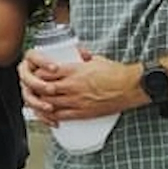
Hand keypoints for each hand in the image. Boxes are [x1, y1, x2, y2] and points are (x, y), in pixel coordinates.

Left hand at [21, 48, 144, 120]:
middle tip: (35, 90)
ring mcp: (77, 100)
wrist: (132, 87)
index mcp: (74, 71)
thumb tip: (77, 51)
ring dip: (42, 103)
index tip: (37, 74)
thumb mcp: (97, 59)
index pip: (46, 73)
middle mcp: (73, 86)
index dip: (37, 75)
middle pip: (44, 90)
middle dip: (36, 90)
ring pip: (50, 104)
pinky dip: (53, 116)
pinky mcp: (84, 113)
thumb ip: (83, 56)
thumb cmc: (117, 73)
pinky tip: (50, 116)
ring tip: (40, 102)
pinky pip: (62, 116)